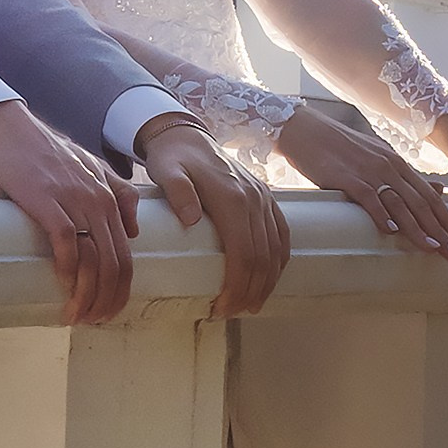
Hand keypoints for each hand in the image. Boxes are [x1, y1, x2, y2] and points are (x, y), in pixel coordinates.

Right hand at [0, 100, 139, 322]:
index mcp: (109, 196)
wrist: (8, 129)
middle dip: (108, 300)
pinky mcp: (47, 202)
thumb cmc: (43, 150)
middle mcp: (98, 200)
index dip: (121, 289)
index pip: (127, 254)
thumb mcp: (89, 166)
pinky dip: (67, 271)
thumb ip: (116, 192)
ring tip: (77, 316)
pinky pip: (67, 244)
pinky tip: (63, 287)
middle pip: (116, 263)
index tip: (109, 310)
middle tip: (93, 322)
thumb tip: (134, 231)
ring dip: (89, 295)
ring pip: (95, 259)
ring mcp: (74, 201)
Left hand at [131, 115, 290, 317]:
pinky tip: (271, 277)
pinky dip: (279, 259)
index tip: (222, 307)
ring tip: (250, 305)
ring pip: (275, 249)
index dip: (237, 286)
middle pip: (262, 257)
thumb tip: (191, 219)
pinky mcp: (266, 198)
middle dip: (251, 291)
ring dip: (267, 281)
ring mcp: (263, 198)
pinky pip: (281, 233)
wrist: (186, 134)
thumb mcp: (166, 171)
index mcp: (232, 198)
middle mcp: (254, 199)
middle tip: (232, 312)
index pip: (243, 253)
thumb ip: (178, 192)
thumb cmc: (173, 158)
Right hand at [272, 108, 447, 261]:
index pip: (430, 195)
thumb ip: (404, 176)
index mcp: (397, 164)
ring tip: (433, 248)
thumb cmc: (340, 148)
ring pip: (401, 204)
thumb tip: (436, 189)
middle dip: (442, 229)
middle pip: (421, 202)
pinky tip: (392, 231)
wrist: (306, 131)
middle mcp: (389, 167)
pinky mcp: (348, 178)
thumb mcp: (377, 158)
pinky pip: (370, 199)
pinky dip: (382, 215)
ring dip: (418, 228)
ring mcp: (370, 172)